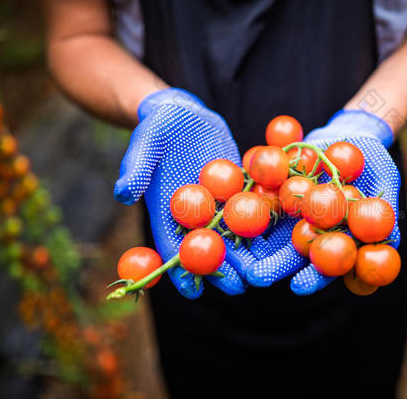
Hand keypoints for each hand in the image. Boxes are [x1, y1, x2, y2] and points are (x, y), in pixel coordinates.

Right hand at [114, 88, 265, 298]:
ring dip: (248, 255)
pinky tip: (284, 238)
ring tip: (266, 273)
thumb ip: (136, 167)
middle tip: (240, 288)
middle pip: (209, 248)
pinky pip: (254, 209)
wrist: (185, 113)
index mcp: (169, 212)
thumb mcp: (145, 142)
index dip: (181, 270)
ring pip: (235, 235)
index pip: (172, 247)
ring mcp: (219, 205)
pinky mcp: (239, 190)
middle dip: (224, 271)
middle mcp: (196, 215)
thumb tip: (122, 193)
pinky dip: (266, 224)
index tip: (193, 292)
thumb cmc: (158, 127)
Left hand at [246, 110, 400, 294]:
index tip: (298, 288)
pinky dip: (240, 203)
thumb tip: (389, 242)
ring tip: (232, 253)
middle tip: (254, 277)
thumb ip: (386, 214)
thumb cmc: (375, 161)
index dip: (312, 277)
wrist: (349, 132)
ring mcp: (288, 209)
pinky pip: (255, 195)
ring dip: (248, 242)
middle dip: (271, 265)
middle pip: (288, 252)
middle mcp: (307, 229)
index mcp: (333, 238)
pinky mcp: (272, 188)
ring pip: (266, 229)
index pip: (323, 263)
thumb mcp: (386, 184)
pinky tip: (225, 212)